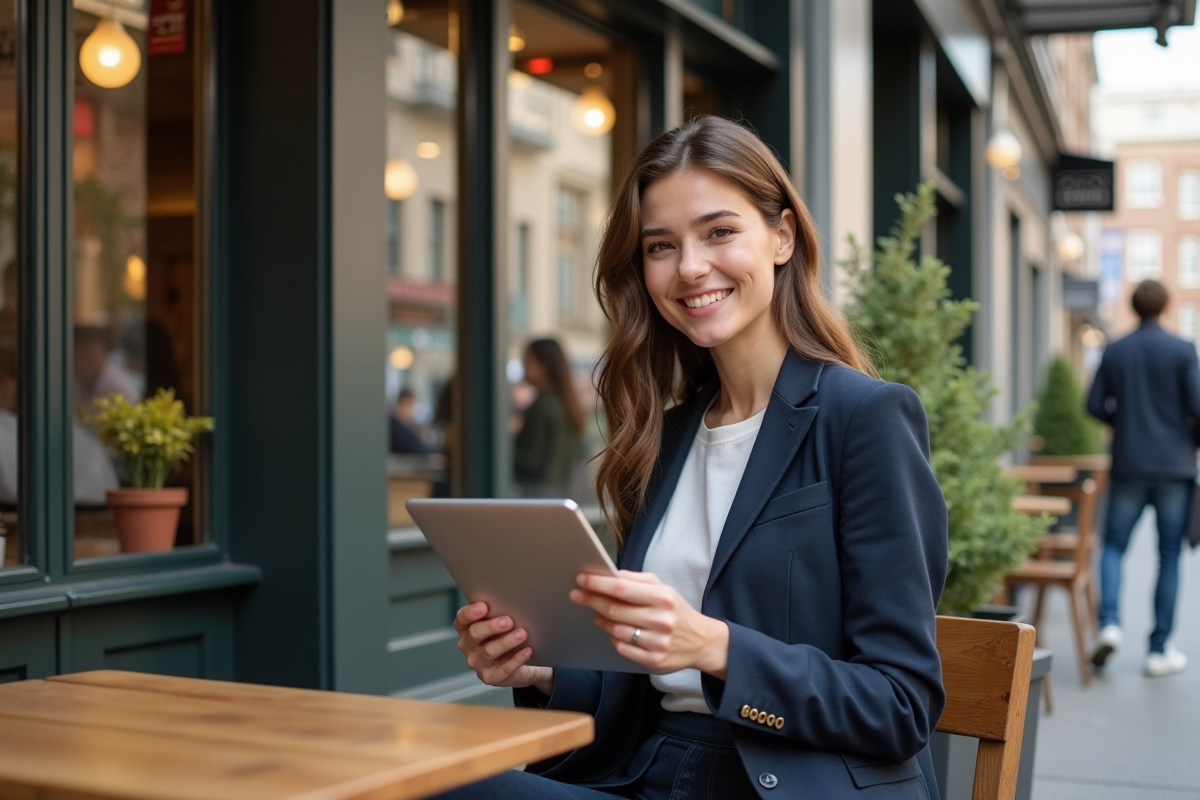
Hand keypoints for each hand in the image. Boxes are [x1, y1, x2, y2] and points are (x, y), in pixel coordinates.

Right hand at [454, 602, 553, 694]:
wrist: (518, 661)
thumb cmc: (505, 635)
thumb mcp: (499, 623)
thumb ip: (498, 612)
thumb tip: (511, 601)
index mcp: (466, 629)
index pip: (462, 619)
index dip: (471, 613)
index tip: (484, 606)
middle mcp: (468, 646)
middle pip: (474, 634)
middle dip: (491, 626)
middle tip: (508, 621)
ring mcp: (478, 663)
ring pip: (488, 652)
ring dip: (506, 642)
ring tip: (522, 634)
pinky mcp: (491, 677)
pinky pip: (503, 669)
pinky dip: (516, 659)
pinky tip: (527, 650)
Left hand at [570, 570, 729, 677]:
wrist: (701, 641)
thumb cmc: (675, 611)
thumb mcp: (663, 588)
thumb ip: (637, 580)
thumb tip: (610, 574)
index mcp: (663, 597)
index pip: (622, 588)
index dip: (598, 583)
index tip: (581, 579)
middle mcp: (662, 619)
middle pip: (614, 609)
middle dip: (592, 600)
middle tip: (577, 594)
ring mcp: (658, 642)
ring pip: (615, 630)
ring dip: (602, 620)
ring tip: (598, 614)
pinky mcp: (654, 661)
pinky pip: (622, 648)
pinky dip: (614, 638)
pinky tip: (614, 631)